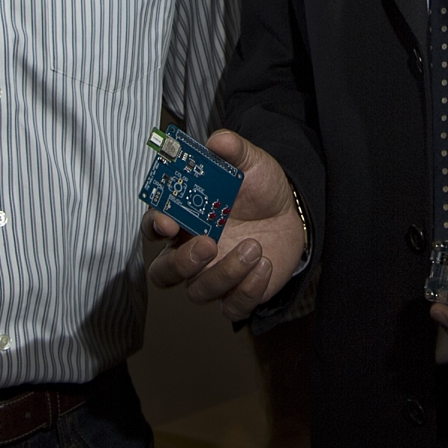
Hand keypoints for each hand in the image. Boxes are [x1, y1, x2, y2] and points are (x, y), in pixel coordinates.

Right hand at [146, 131, 306, 321]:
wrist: (292, 213)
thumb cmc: (259, 189)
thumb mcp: (251, 164)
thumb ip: (234, 150)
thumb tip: (218, 140)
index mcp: (184, 219)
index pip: (155, 227)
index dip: (155, 226)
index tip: (167, 222)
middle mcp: (191, 251)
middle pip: (164, 273)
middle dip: (181, 262)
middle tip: (208, 243)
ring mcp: (212, 276)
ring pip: (198, 292)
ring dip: (224, 273)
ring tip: (253, 246)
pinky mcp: (237, 294)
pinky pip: (232, 307)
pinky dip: (247, 290)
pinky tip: (264, 265)